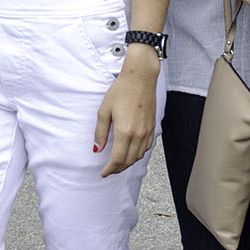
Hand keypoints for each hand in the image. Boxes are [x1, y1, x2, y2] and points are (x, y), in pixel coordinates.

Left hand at [93, 57, 157, 176]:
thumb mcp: (104, 110)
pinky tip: (131, 152)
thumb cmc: (122, 90)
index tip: (103, 173)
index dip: (109, 169)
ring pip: (138, 156)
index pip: (117, 159)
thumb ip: (100, 132)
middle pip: (128, 161)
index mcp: (124, 131)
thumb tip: (97, 148)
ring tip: (119, 163)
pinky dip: (138, 154)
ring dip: (128, 163)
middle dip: (118, 169)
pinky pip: (146, 147)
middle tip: (109, 170)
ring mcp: (147, 131)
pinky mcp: (152, 127)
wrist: (140, 77)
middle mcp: (138, 134)